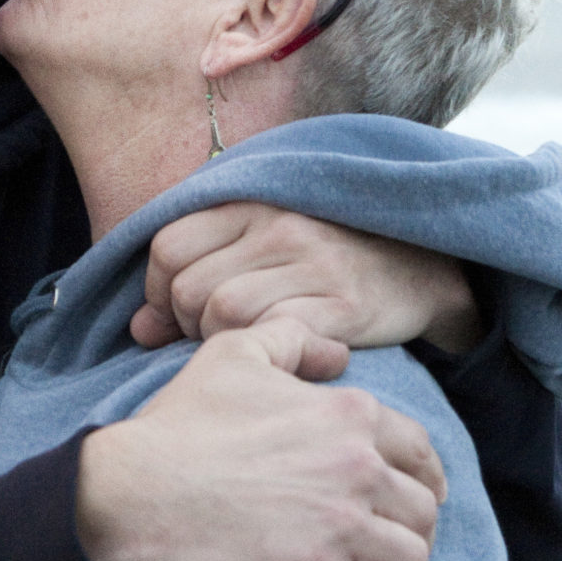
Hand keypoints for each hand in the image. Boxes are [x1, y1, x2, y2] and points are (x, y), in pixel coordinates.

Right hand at [77, 316, 448, 560]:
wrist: (138, 491)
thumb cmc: (181, 423)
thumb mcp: (233, 354)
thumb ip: (293, 340)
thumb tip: (338, 355)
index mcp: (348, 416)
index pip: (419, 451)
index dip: (426, 477)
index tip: (421, 495)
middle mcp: (357, 469)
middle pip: (422, 510)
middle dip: (417, 530)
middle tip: (399, 544)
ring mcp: (340, 527)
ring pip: (412, 560)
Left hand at [135, 201, 483, 353]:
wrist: (423, 269)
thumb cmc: (329, 260)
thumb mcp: (265, 241)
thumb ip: (199, 268)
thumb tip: (138, 327)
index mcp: (253, 202)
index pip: (166, 245)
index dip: (156, 292)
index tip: (172, 317)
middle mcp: (279, 226)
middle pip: (187, 287)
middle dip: (183, 326)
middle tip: (207, 339)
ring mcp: (312, 263)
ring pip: (221, 312)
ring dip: (218, 343)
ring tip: (241, 347)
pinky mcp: (342, 304)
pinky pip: (272, 334)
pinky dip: (263, 353)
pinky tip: (276, 357)